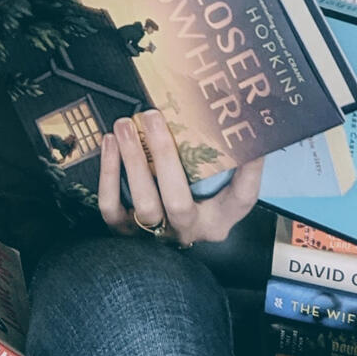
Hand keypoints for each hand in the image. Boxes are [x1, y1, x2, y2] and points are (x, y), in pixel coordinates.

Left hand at [97, 111, 262, 246]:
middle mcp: (188, 230)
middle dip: (163, 154)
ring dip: (132, 160)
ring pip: (144, 204)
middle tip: (152, 116)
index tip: (246, 139)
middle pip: (178, 201)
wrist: (157, 239)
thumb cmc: (188, 201)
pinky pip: (112, 207)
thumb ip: (224, 160)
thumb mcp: (212, 187)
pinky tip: (109, 143)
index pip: (241, 199)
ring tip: (124, 125)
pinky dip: (108, 174)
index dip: (248, 171)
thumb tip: (240, 120)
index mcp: (217, 219)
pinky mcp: (124, 232)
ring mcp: (155, 235)